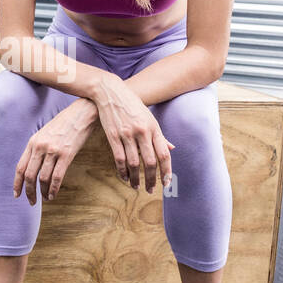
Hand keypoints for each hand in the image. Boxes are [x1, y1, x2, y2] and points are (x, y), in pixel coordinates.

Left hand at [13, 99, 100, 204]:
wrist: (82, 113)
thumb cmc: (66, 124)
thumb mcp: (46, 133)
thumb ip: (38, 148)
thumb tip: (34, 167)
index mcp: (33, 142)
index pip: (20, 167)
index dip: (17, 183)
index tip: (17, 194)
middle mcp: (40, 147)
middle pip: (29, 175)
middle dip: (29, 192)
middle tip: (31, 202)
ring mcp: (52, 151)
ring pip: (43, 178)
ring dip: (43, 192)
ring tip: (45, 198)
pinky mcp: (66, 154)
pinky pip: (57, 177)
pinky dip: (53, 189)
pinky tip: (53, 195)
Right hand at [91, 74, 174, 192]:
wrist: (110, 92)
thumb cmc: (132, 105)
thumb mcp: (149, 117)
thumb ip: (160, 135)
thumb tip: (172, 149)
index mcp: (154, 127)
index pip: (164, 154)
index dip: (166, 171)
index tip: (166, 183)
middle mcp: (142, 131)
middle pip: (150, 162)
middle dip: (151, 180)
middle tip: (150, 190)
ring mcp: (127, 134)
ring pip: (134, 163)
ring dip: (136, 178)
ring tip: (136, 187)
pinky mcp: (113, 136)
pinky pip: (119, 158)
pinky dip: (122, 171)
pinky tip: (125, 177)